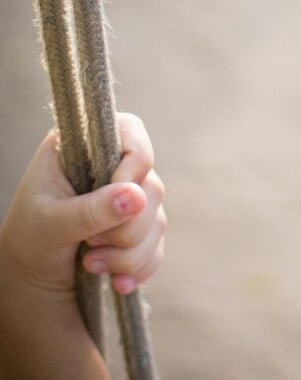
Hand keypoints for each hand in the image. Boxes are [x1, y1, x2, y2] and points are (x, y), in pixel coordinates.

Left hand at [0, 112, 165, 296]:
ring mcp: (130, 196)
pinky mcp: (140, 225)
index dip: (133, 167)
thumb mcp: (50, 223)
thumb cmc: (29, 238)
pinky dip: (140, 266)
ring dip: (129, 253)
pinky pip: (158, 244)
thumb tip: (137, 196)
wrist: (30, 278)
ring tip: (92, 265)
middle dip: (127, 227)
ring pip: (157, 220)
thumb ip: (91, 210)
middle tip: (91, 244)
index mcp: (85, 147)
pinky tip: (117, 281)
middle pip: (151, 187)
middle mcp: (113, 166)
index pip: (131, 133)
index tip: (115, 198)